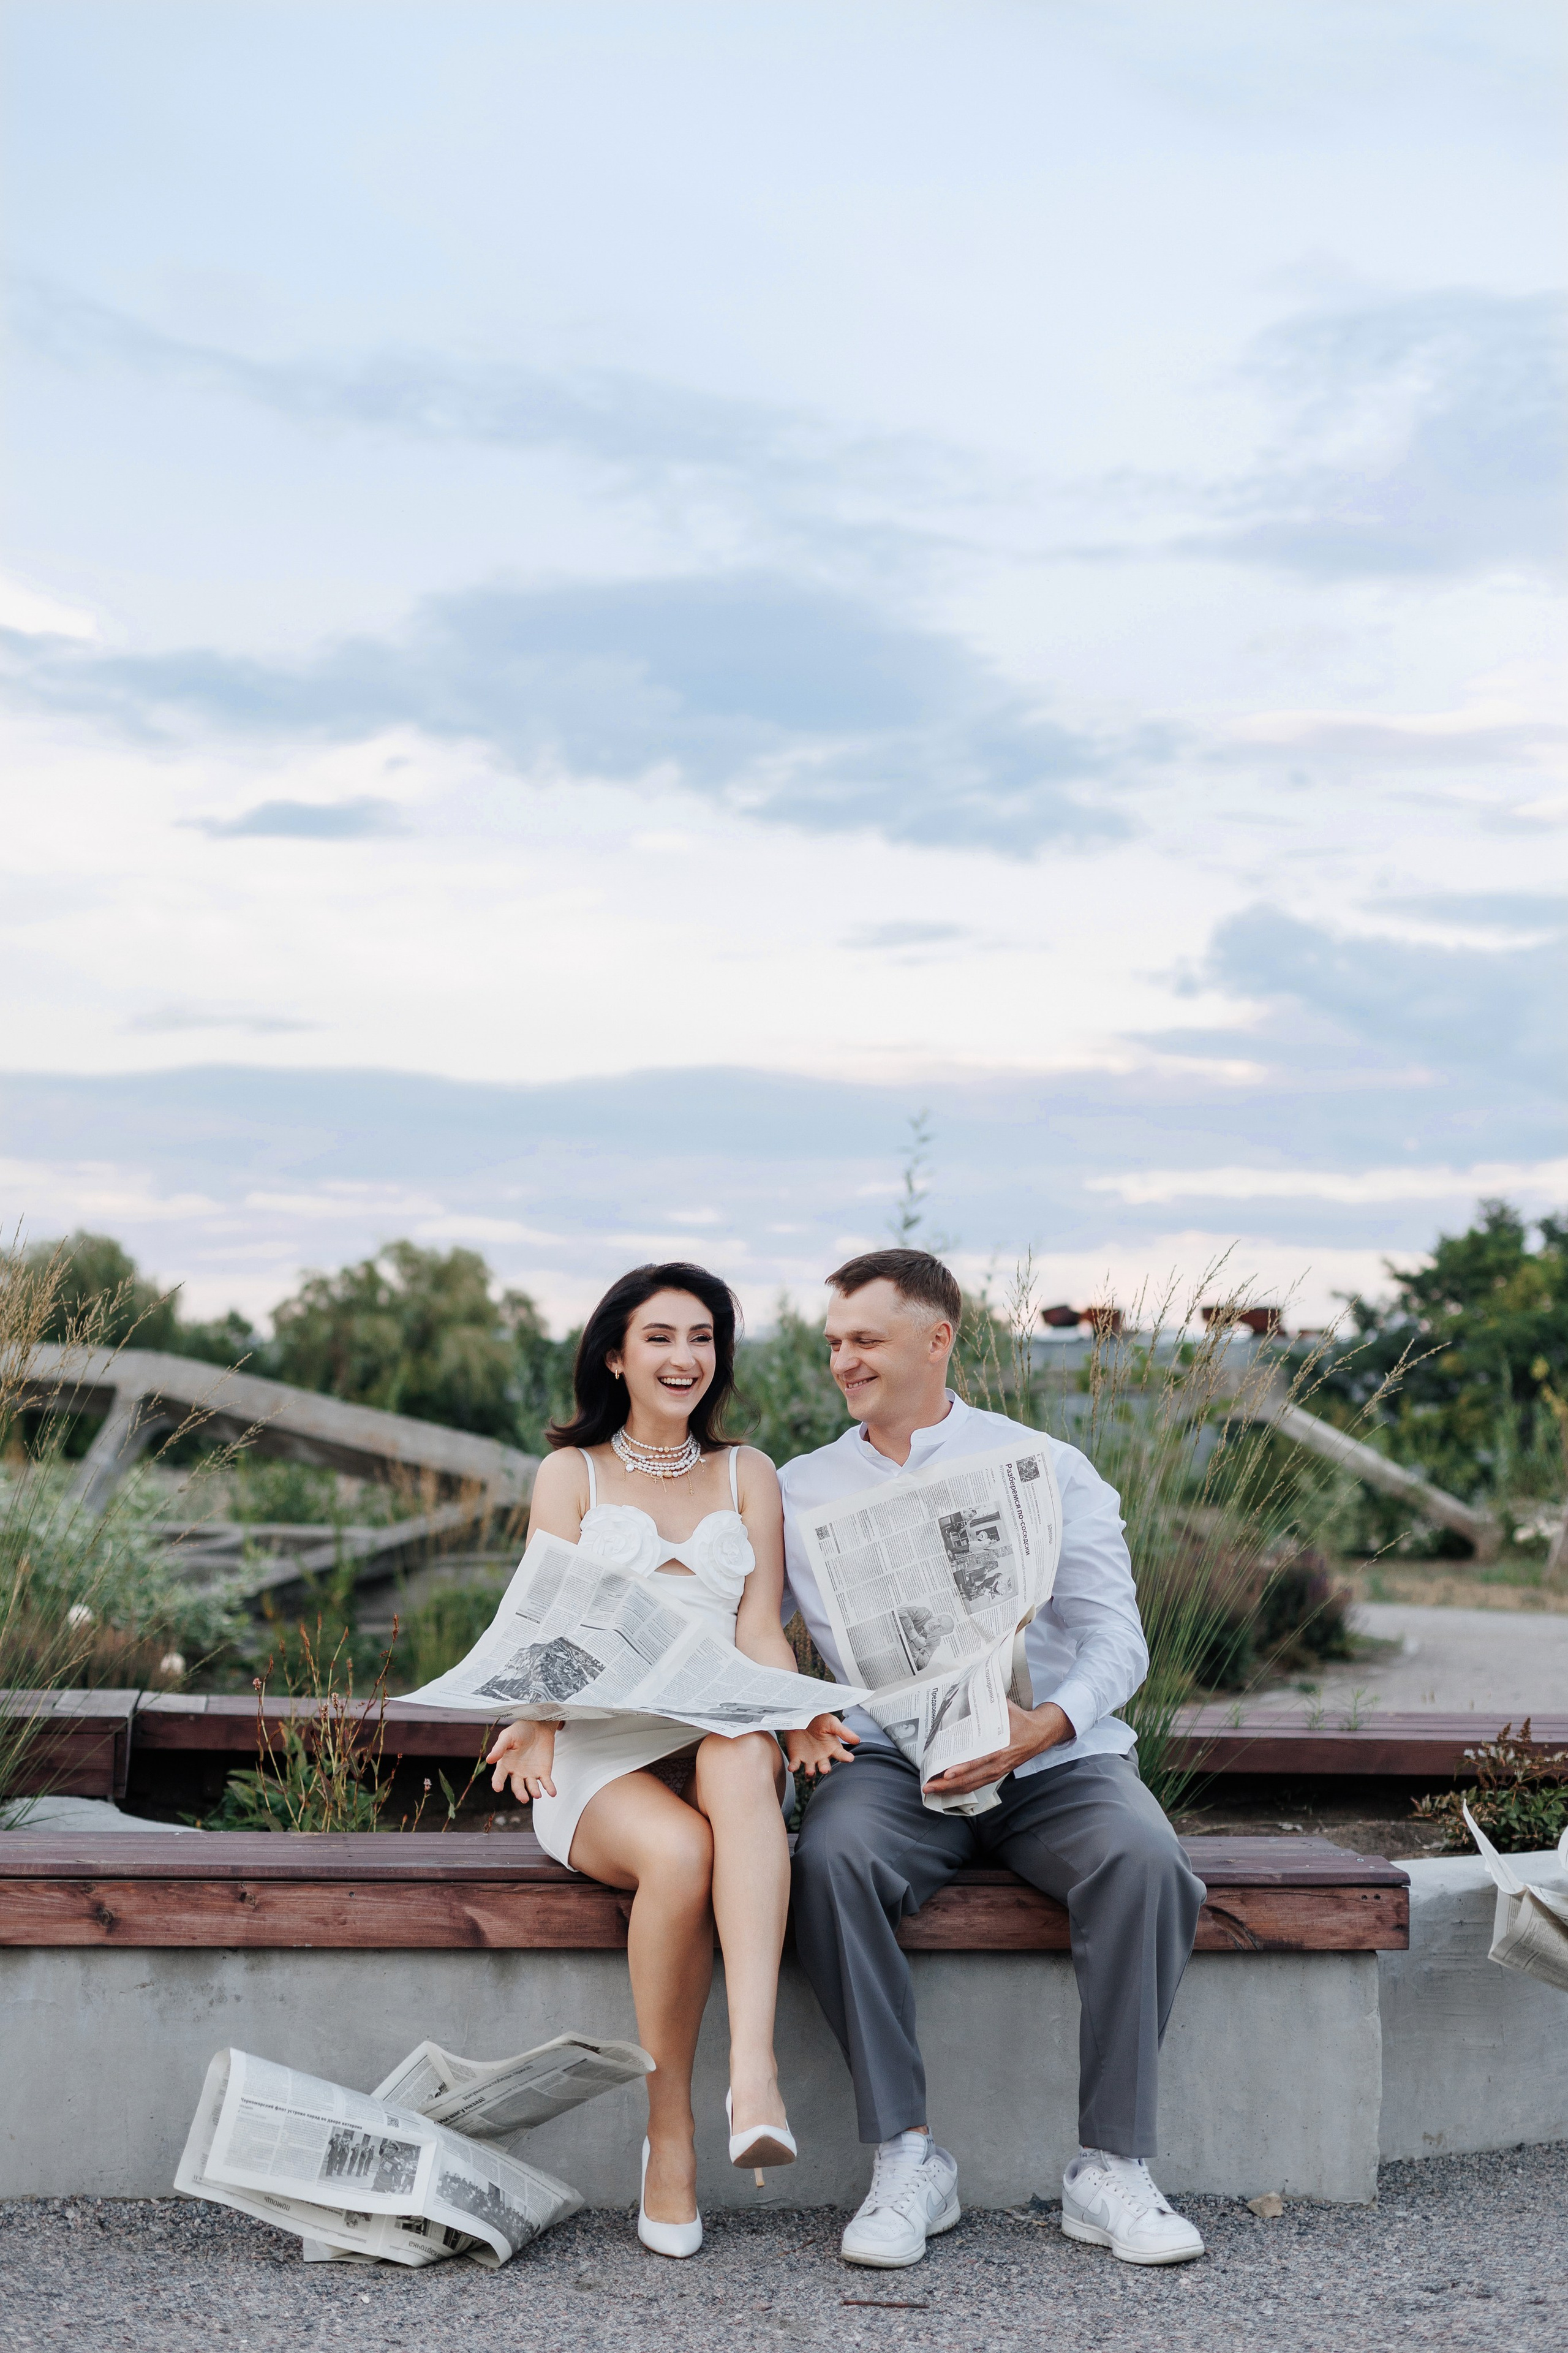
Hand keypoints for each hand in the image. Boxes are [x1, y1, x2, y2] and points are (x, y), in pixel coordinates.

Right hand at [487, 1718, 560, 1803]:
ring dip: (534, 1791)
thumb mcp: (507, 1736)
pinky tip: (552, 1793)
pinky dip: (549, 1788)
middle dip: (520, 1792)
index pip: (500, 1776)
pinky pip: (546, 1782)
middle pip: (517, 1786)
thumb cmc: (519, 1730)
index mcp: (505, 1765)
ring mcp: (530, 1774)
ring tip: (537, 1795)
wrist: (538, 1725)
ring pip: (532, 1786)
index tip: (497, 1788)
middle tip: (523, 1798)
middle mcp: (517, 1773)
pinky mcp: (543, 1772)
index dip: (498, 1782)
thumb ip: (500, 1748)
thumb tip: (489, 1760)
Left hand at [783, 1712, 860, 1779]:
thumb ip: (843, 1732)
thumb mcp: (831, 1722)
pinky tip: (793, 1767)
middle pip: (825, 1767)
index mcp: (832, 1748)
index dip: (845, 1757)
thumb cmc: (818, 1719)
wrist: (801, 1715)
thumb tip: (857, 1740)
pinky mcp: (796, 1757)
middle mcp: (822, 1756)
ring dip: (810, 1772)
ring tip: (810, 1771)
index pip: (841, 1755)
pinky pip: (795, 1765)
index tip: (849, 1758)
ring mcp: (809, 1758)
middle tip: (824, 1769)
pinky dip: (794, 1767)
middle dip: (825, 1769)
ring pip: (811, 1770)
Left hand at [921, 1701, 1073, 1797]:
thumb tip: (967, 1690)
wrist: (1040, 1734)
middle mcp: (998, 1764)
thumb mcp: (1005, 1708)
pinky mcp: (997, 1775)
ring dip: (951, 1790)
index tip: (946, 1773)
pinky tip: (948, 1790)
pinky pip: (977, 1785)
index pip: (979, 1761)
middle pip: (970, 1779)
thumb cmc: (1020, 1720)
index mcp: (1000, 1747)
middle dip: (947, 1785)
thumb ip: (987, 1703)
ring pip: (971, 1785)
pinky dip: (961, 1789)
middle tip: (928, 1786)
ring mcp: (997, 1772)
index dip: (963, 1768)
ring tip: (932, 1790)